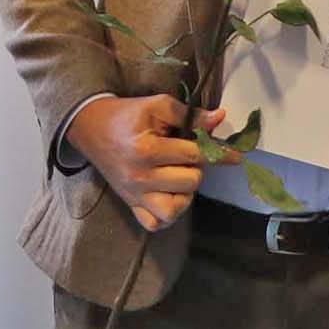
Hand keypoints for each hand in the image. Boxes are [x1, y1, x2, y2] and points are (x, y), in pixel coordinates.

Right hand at [66, 94, 228, 231]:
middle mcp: (141, 177)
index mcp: (147, 150)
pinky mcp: (131, 205)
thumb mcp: (157, 105)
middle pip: (190, 181)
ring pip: (176, 209)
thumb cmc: (127, 115)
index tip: (236, 156)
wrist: (92, 128)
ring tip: (180, 176)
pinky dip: (168, 215)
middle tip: (188, 156)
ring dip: (185, 193)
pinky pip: (156, 223)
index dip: (218, 152)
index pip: (194, 154)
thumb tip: (219, 118)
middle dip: (196, 167)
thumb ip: (190, 114)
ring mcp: (136, 195)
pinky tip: (171, 196)